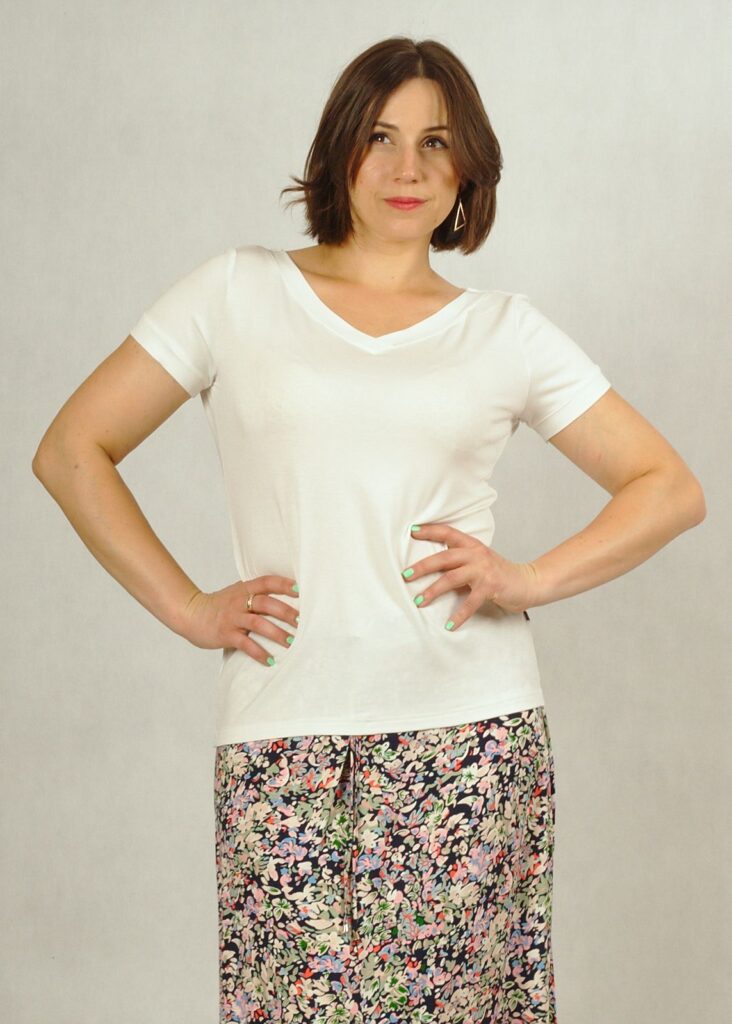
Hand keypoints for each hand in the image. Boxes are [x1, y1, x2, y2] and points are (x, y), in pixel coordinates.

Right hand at [179, 575, 299, 665]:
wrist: (190, 614)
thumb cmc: (220, 605)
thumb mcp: (237, 593)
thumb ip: (256, 594)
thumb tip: (286, 599)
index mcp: (244, 589)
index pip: (266, 582)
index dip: (283, 584)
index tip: (300, 590)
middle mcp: (239, 601)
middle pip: (266, 603)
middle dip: (286, 612)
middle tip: (302, 622)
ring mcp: (232, 618)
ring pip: (257, 624)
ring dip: (276, 633)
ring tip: (292, 643)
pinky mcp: (225, 634)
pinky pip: (245, 644)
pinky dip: (259, 653)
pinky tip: (270, 661)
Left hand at [402, 523, 537, 630]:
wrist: (529, 582)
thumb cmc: (500, 573)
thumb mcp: (479, 562)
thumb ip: (460, 563)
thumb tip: (431, 569)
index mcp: (472, 545)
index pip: (448, 533)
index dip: (430, 531)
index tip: (411, 532)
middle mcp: (476, 554)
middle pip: (444, 557)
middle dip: (422, 567)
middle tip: (406, 575)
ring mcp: (483, 570)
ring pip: (451, 578)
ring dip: (433, 590)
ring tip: (419, 601)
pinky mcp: (490, 587)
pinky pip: (469, 603)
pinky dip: (458, 616)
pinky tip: (449, 625)